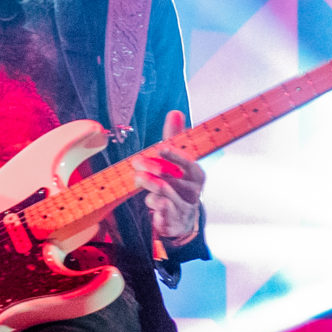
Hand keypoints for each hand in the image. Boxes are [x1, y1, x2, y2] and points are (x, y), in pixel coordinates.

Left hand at [138, 109, 204, 244]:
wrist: (181, 219)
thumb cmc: (178, 184)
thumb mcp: (178, 161)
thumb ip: (174, 138)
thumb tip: (175, 113)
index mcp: (195, 172)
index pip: (186, 161)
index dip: (173, 154)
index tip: (160, 148)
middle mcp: (193, 189)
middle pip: (170, 175)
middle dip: (151, 166)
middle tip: (136, 161)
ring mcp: (183, 205)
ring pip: (163, 190)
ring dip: (147, 182)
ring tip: (137, 177)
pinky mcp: (173, 219)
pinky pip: (159, 207)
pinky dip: (151, 200)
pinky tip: (148, 197)